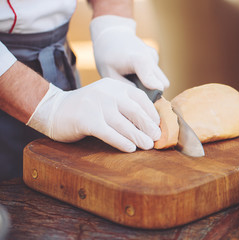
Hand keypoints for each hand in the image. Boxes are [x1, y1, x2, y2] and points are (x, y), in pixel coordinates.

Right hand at [27, 78, 160, 151]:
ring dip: (138, 136)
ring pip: (123, 124)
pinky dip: (121, 142)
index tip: (158, 125)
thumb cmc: (86, 108)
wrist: (53, 109)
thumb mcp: (106, 98)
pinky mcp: (86, 120)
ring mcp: (96, 106)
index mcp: (114, 86)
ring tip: (148, 145)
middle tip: (157, 137)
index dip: (151, 113)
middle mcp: (107, 93)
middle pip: (134, 111)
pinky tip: (130, 149)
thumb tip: (148, 123)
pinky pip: (109, 133)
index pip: (139, 98)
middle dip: (148, 126)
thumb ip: (123, 105)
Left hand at [90, 15, 169, 90]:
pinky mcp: (155, 57)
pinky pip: (157, 74)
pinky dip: (149, 77)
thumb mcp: (109, 74)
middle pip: (162, 84)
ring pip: (162, 79)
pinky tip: (135, 72)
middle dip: (152, 91)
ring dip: (151, 84)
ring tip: (133, 81)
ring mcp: (154, 56)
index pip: (156, 84)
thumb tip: (141, 97)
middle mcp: (151, 57)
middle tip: (136, 91)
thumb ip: (126, 87)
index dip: (152, 95)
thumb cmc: (107, 56)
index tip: (144, 99)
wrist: (111, 33)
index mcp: (139, 60)